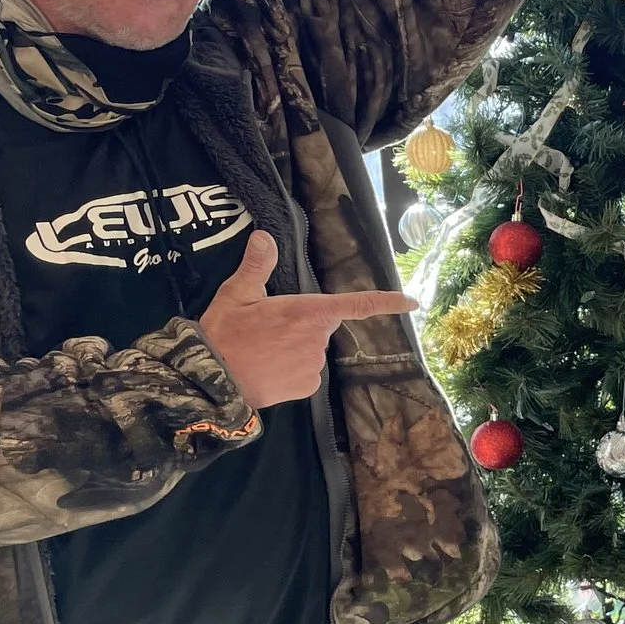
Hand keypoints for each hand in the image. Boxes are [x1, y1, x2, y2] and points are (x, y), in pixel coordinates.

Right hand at [197, 233, 416, 408]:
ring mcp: (315, 365)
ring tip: (262, 350)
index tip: (412, 302)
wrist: (212, 381)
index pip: (355, 304)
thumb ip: (256, 266)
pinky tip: (267, 368)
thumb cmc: (224, 334)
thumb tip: (264, 236)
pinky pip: (306, 373)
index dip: (386, 302)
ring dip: (294, 349)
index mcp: (307, 312)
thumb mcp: (236, 294)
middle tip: (267, 330)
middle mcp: (318, 339)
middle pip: (320, 327)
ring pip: (311, 350)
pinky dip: (291, 370)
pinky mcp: (307, 387)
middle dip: (301, 326)